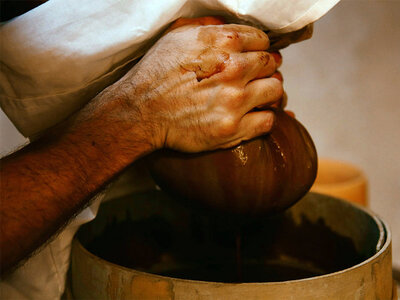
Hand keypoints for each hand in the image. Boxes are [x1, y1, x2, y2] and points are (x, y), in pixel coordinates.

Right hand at [115, 22, 282, 151]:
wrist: (140, 112)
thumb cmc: (156, 73)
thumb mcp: (177, 36)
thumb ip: (208, 26)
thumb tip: (229, 26)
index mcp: (223, 42)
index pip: (262, 40)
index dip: (259, 49)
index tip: (254, 57)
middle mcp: (233, 69)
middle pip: (271, 64)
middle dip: (266, 69)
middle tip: (258, 76)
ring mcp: (234, 101)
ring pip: (275, 90)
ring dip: (269, 92)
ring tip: (259, 96)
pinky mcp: (231, 128)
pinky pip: (267, 121)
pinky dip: (264, 117)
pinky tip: (254, 115)